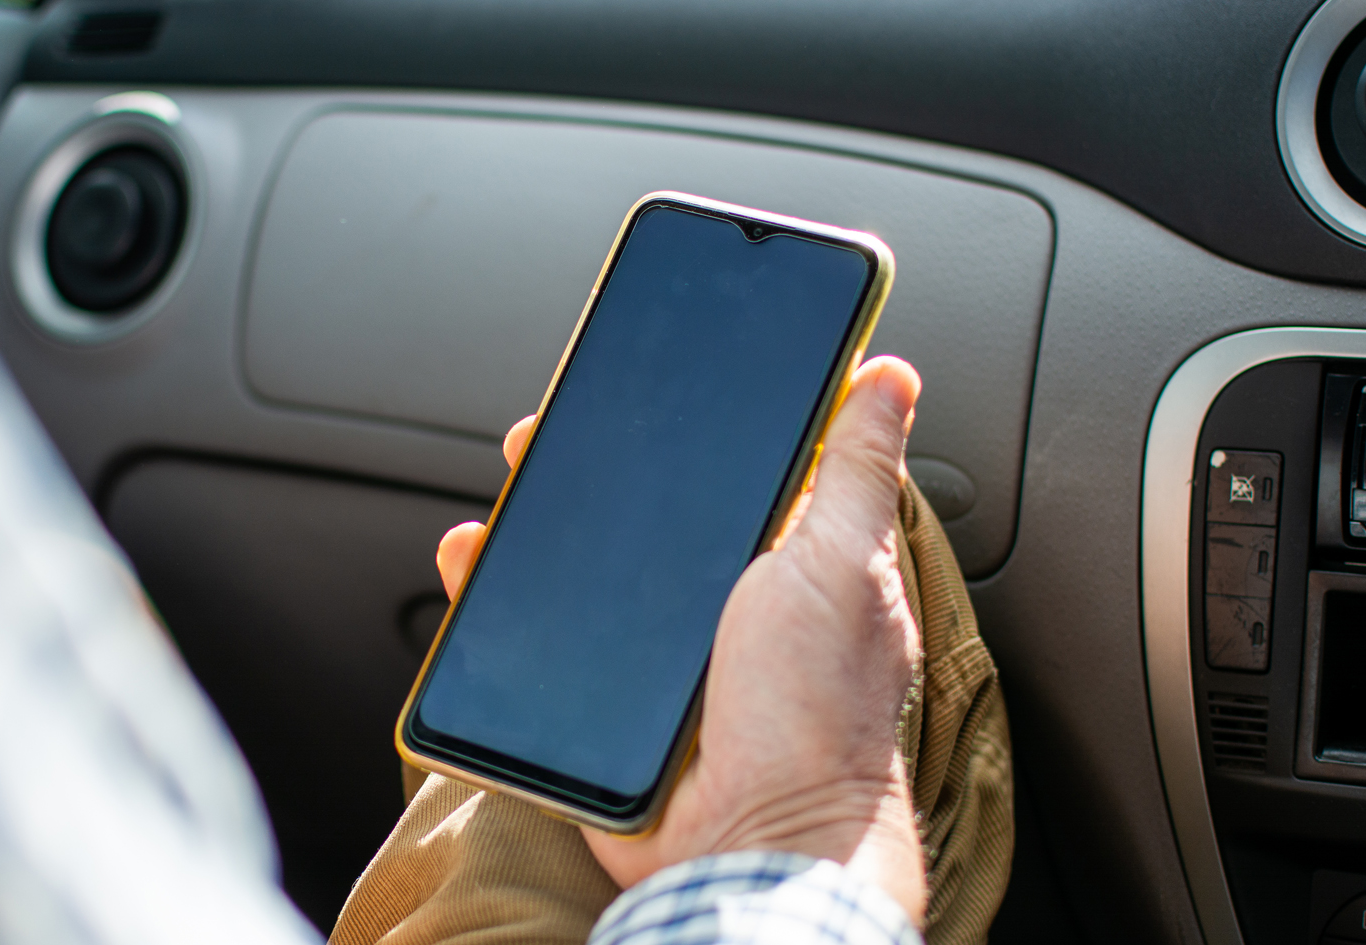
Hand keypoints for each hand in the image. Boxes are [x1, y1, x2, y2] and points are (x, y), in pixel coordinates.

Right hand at [435, 356, 925, 924]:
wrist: (754, 839)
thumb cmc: (818, 711)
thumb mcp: (846, 564)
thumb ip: (859, 469)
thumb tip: (889, 375)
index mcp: (780, 559)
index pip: (723, 473)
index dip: (679, 428)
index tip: (636, 384)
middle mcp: (718, 602)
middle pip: (639, 516)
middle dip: (589, 471)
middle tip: (547, 439)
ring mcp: (657, 653)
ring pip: (582, 570)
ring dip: (538, 527)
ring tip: (510, 493)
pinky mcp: (604, 697)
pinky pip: (540, 639)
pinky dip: (499, 603)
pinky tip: (476, 565)